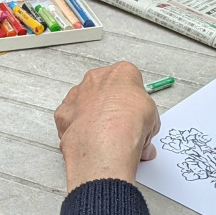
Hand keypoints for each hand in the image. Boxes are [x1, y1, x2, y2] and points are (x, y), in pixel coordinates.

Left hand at [54, 62, 158, 191]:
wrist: (105, 140)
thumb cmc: (128, 124)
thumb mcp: (152, 119)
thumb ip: (145, 122)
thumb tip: (143, 136)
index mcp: (121, 73)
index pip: (129, 81)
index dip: (133, 101)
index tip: (136, 114)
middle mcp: (96, 79)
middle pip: (104, 90)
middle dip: (111, 108)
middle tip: (122, 128)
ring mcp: (77, 94)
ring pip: (84, 104)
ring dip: (92, 118)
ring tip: (105, 138)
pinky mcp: (63, 113)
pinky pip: (70, 120)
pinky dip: (77, 130)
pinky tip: (89, 142)